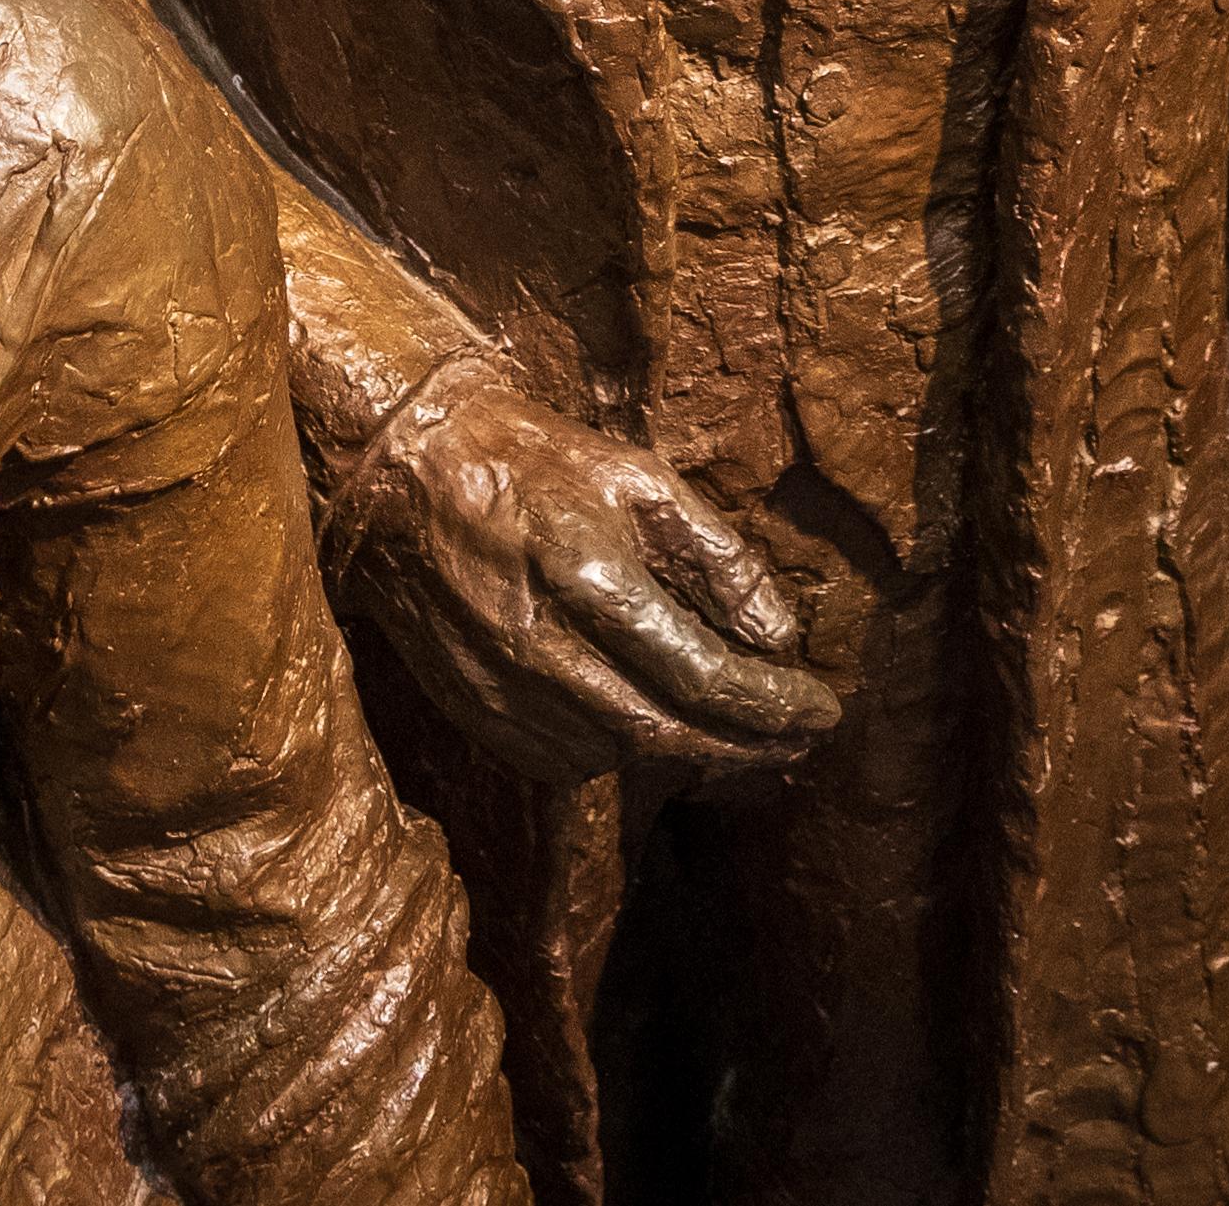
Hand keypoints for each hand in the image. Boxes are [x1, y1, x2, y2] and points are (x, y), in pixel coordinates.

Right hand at [329, 350, 842, 787]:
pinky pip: (566, 762)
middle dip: (749, 748)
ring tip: (740, 733)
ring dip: (689, 753)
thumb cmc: (534, 466)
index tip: (823, 709)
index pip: (702, 674)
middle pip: (668, 734)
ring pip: (620, 755)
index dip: (772, 704)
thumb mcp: (640, 478)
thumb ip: (717, 557)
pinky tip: (652, 724)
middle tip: (800, 742)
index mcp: (589, 577)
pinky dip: (621, 751)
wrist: (405, 476)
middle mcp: (543, 648)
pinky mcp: (476, 712)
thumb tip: (779, 635)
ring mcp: (503, 690)